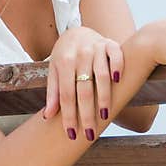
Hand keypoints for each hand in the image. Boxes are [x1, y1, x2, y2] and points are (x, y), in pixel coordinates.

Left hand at [43, 26, 123, 140]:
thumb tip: (47, 116)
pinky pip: (116, 55)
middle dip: (87, 114)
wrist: (77, 31)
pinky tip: (117, 81)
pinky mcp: (111, 44)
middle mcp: (80, 54)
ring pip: (102, 75)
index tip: (71, 134)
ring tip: (105, 116)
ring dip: (104, 97)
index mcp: (64, 62)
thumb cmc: (65, 56)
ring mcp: (96, 48)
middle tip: (89, 133)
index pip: (66, 94)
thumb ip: (53, 92)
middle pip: (84, 89)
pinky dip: (118, 66)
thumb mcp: (54, 71)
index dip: (68, 115)